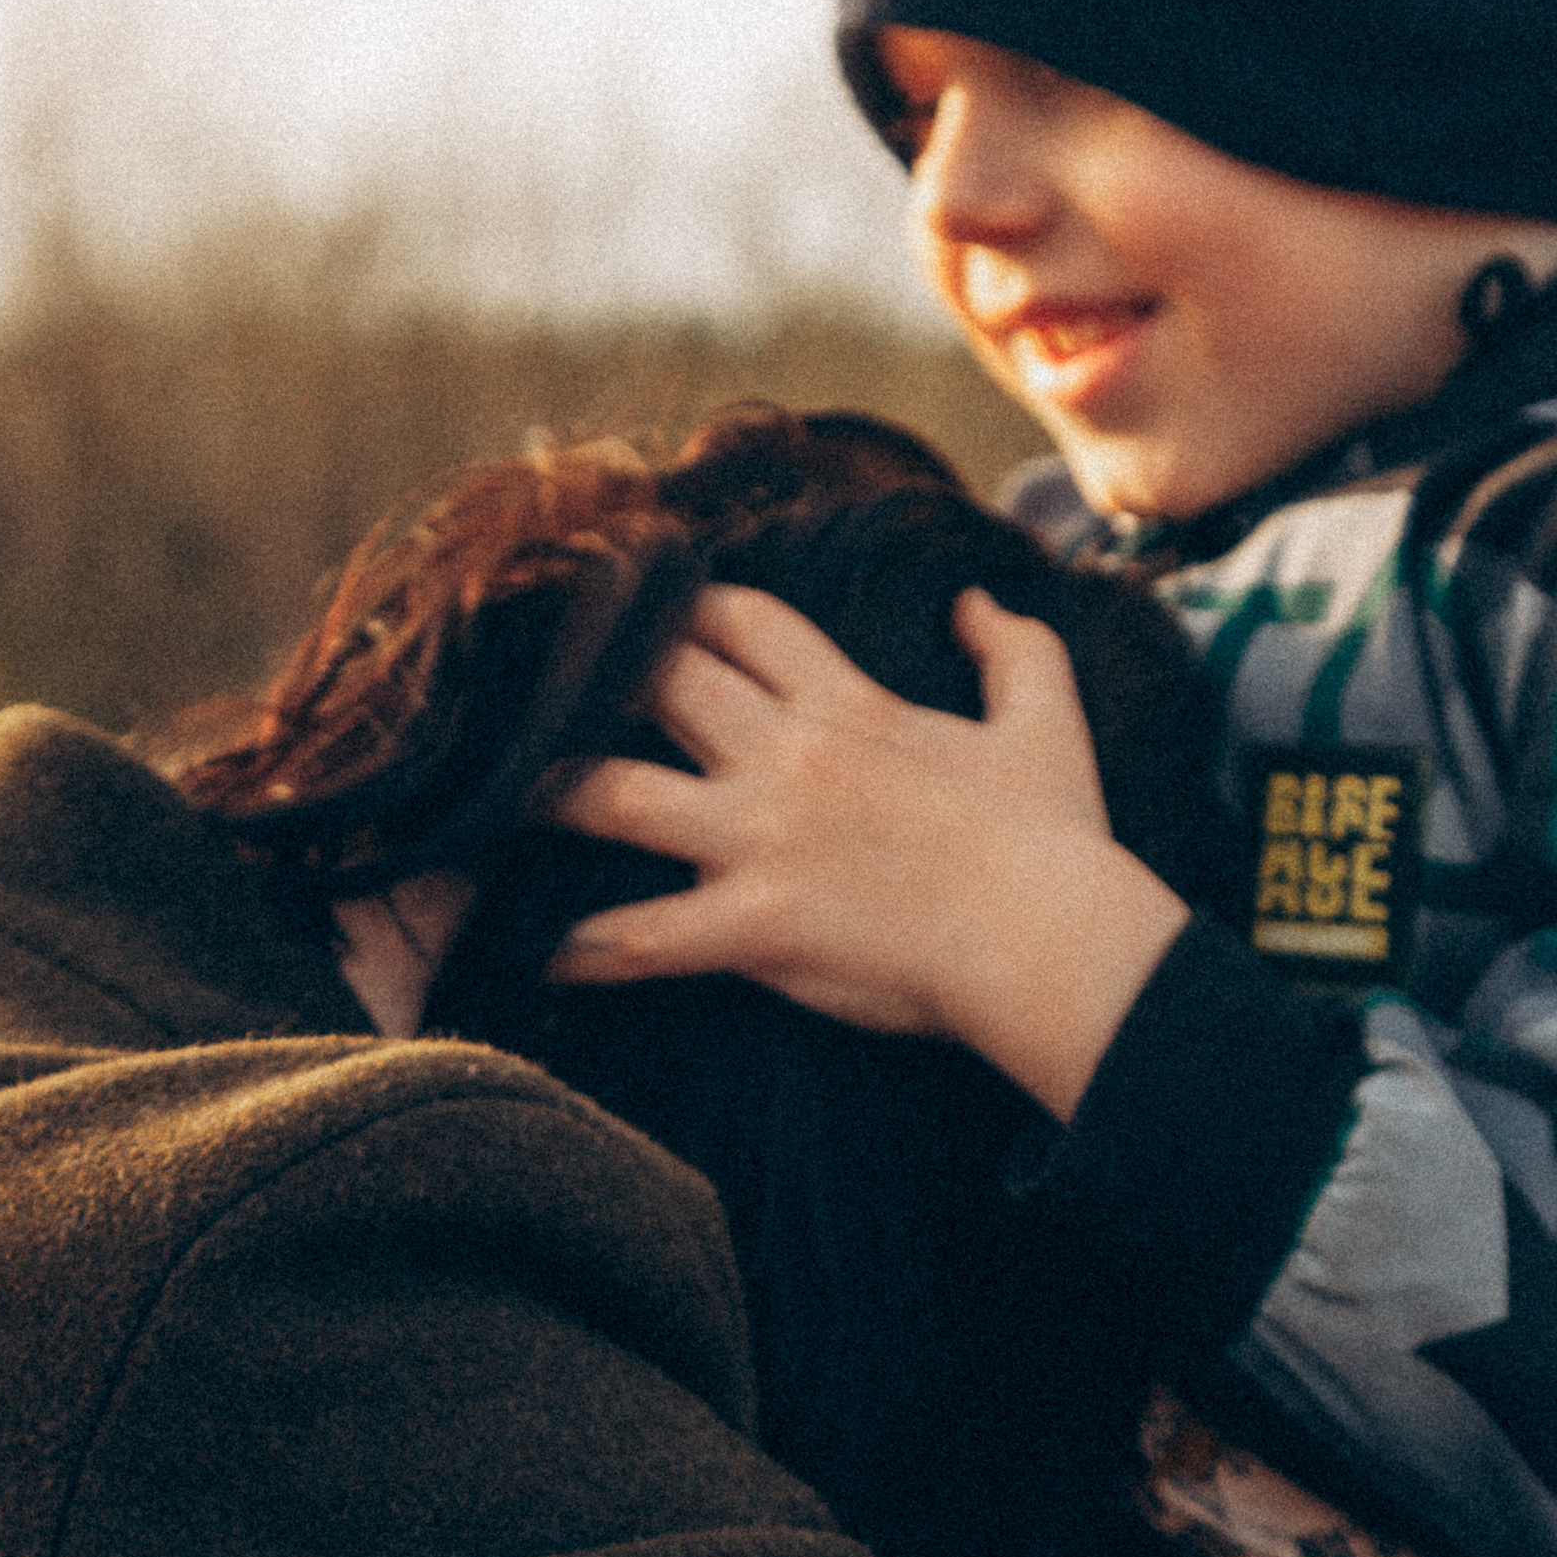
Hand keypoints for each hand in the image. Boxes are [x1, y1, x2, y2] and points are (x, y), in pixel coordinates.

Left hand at [547, 583, 1189, 1120]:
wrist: (1053, 936)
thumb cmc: (1055, 838)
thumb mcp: (1045, 721)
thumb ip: (1013, 647)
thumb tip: (973, 599)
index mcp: (846, 706)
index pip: (740, 622)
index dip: (685, 606)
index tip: (644, 604)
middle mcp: (786, 757)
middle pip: (658, 681)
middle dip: (597, 673)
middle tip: (540, 680)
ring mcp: (760, 838)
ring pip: (615, 792)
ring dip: (552, 793)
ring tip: (500, 803)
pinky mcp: (753, 922)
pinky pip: (643, 935)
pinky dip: (585, 947)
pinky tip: (542, 956)